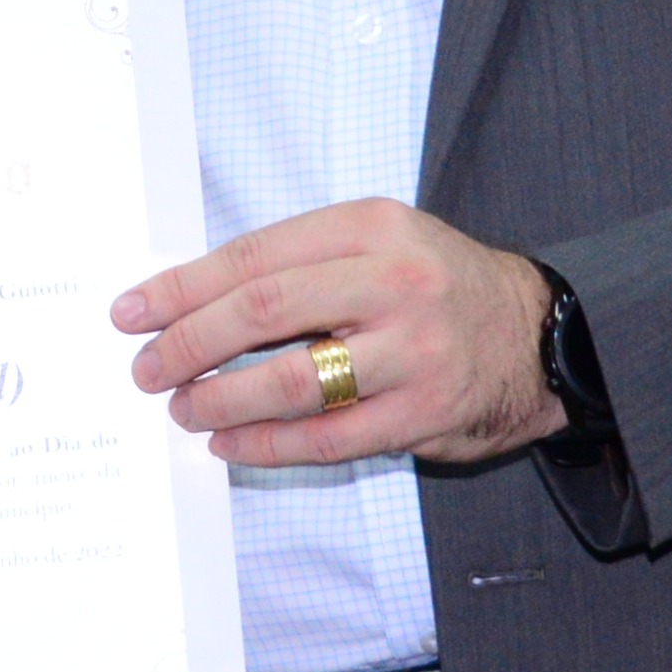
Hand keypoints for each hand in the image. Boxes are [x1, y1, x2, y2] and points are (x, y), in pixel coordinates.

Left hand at [114, 198, 561, 466]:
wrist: (539, 333)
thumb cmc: (436, 284)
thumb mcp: (378, 242)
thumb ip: (300, 262)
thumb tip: (192, 301)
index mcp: (372, 227)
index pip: (254, 256)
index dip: (183, 287)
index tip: (133, 311)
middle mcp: (395, 283)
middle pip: (264, 312)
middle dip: (190, 343)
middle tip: (147, 368)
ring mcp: (413, 352)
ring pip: (292, 381)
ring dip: (221, 399)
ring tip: (183, 407)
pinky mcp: (424, 413)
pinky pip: (327, 437)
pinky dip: (267, 445)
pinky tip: (230, 442)